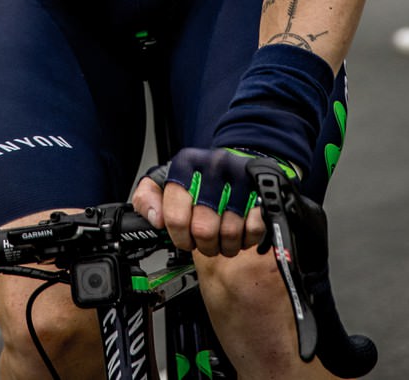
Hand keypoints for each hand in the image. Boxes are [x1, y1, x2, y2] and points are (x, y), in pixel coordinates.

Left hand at [132, 149, 267, 258]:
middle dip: (203, 244)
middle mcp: (213, 166)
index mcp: (186, 164)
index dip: (179, 236)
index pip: (175, 216)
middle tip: (203, 240)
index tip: (183, 236)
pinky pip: (253, 228)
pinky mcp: (261, 189)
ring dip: (224, 245)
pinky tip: (240, 230)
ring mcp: (239, 177)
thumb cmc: (197, 180)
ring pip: (229, 233)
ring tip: (221, 235)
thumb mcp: (164, 182)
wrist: (231, 165)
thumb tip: (156, 219)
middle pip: (203, 230)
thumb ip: (147, 198)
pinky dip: (246, 238)